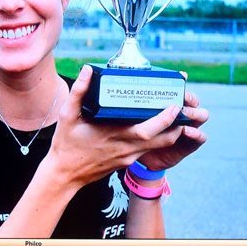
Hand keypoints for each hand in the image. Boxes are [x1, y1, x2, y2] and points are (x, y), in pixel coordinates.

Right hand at [45, 66, 191, 187]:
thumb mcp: (67, 116)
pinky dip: (158, 139)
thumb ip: (78, 92)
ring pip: (158, 146)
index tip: (174, 105)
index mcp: (114, 136)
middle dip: (176, 125)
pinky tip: (157, 126)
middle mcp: (126, 149)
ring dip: (170, 132)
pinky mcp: (127, 162)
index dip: (165, 119)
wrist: (64, 175)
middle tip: (182, 107)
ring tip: (175, 115)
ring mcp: (128, 158)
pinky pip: (149, 150)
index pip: (147, 130)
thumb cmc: (66, 145)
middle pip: (162, 140)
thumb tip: (87, 70)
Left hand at [137, 84, 208, 171]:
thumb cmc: (134, 133)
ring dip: (195, 113)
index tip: (179, 78)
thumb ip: (133, 105)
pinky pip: (201, 137)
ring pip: (202, 115)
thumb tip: (125, 84)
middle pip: (194, 100)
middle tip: (180, 98)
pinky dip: (195, 133)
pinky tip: (185, 131)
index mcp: (170, 104)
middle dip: (190, 97)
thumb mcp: (132, 118)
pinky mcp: (191, 143)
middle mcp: (183, 113)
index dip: (182, 82)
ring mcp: (190, 127)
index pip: (181, 89)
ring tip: (184, 113)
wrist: (139, 157)